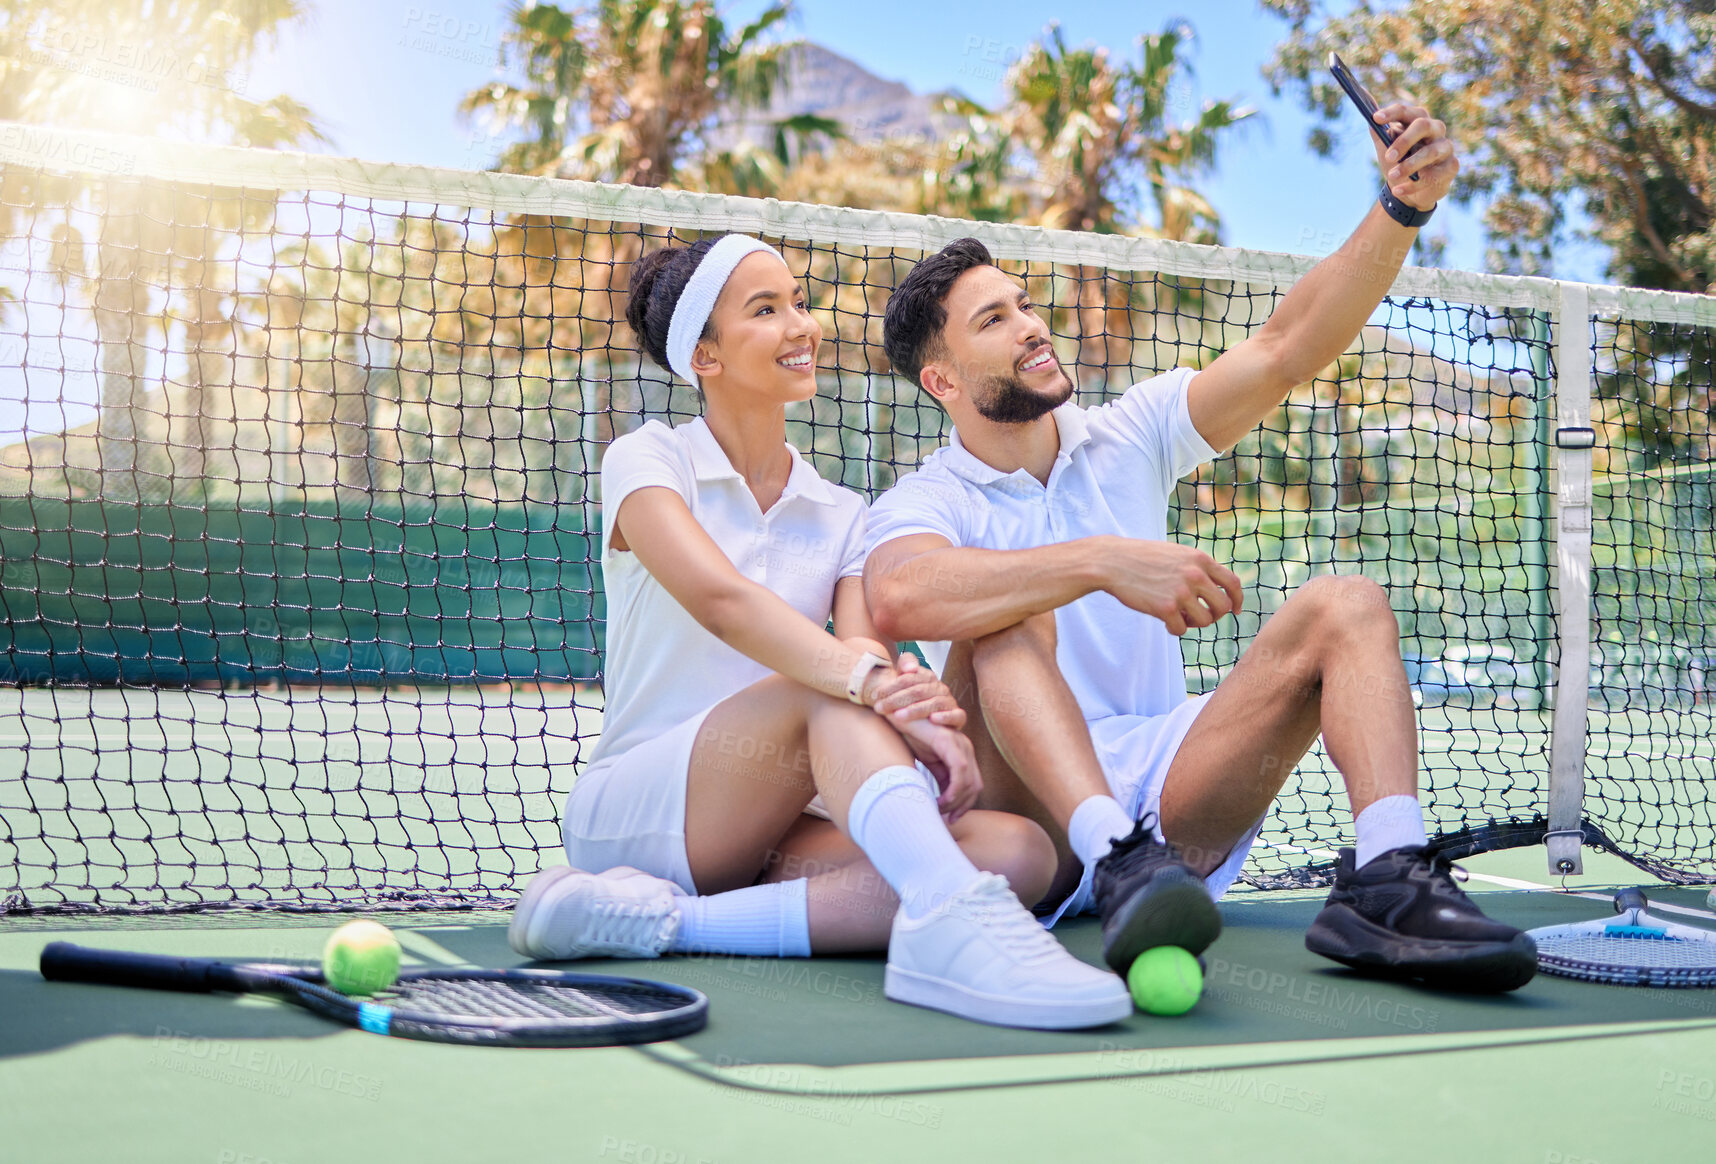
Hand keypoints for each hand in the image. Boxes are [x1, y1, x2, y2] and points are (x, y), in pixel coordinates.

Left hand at [863, 652, 965, 729]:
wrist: (930, 731)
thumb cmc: (912, 706)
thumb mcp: (904, 689)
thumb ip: (903, 671)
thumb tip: (908, 668)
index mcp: (926, 677)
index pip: (908, 678)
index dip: (890, 686)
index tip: (874, 696)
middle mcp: (939, 687)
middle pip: (918, 690)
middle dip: (896, 699)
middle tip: (880, 708)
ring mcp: (949, 702)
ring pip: (934, 703)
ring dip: (915, 710)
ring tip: (898, 717)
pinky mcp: (958, 717)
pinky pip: (957, 715)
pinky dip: (946, 716)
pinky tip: (933, 720)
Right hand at [890, 716, 981, 822]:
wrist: (896, 714)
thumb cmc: (910, 735)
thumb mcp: (928, 761)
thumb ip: (940, 777)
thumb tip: (944, 801)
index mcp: (961, 752)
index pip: (973, 785)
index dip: (965, 805)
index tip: (951, 819)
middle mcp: (965, 747)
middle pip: (975, 786)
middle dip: (962, 807)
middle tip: (945, 819)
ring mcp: (959, 743)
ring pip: (969, 782)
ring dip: (955, 801)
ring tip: (937, 809)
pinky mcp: (948, 741)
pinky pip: (960, 771)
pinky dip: (952, 790)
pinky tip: (938, 800)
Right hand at [1098, 536, 1242, 635]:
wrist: (1112, 561)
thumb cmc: (1142, 558)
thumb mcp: (1176, 554)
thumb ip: (1197, 567)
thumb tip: (1217, 589)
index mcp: (1199, 559)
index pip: (1232, 583)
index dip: (1237, 600)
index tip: (1235, 610)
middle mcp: (1195, 575)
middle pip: (1223, 606)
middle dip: (1215, 615)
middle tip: (1201, 617)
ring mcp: (1181, 592)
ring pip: (1205, 621)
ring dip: (1194, 623)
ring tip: (1180, 618)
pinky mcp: (1165, 608)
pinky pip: (1182, 629)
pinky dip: (1175, 629)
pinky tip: (1165, 623)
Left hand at [1369, 99, 1457, 209]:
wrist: (1410, 192)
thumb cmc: (1398, 164)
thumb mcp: (1385, 149)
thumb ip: (1378, 133)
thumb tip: (1369, 116)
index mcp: (1416, 121)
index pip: (1405, 111)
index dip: (1391, 113)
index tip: (1375, 118)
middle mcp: (1435, 129)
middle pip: (1423, 125)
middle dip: (1404, 141)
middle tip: (1389, 157)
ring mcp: (1445, 146)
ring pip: (1431, 151)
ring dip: (1409, 166)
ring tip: (1392, 176)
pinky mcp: (1451, 166)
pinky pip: (1434, 175)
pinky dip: (1414, 185)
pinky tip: (1399, 190)